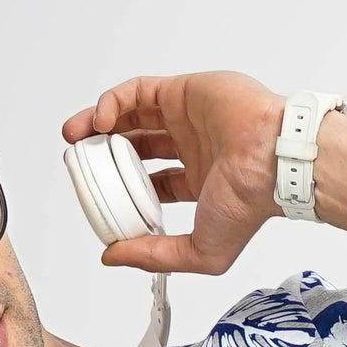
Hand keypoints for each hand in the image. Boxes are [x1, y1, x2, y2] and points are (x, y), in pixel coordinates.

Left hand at [61, 71, 284, 275]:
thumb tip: (112, 256)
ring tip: (75, 135)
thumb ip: (154, 255)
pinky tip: (100, 120)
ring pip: (133, 115)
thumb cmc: (249, 204)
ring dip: (100, 123)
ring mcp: (187, 118)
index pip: (153, 183)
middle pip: (137, 145)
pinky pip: (138, 90)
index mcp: (201, 181)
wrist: (271, 160)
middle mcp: (193, 147)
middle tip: (80, 161)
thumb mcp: (197, 252)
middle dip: (105, 153)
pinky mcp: (182, 91)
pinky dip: (114, 101)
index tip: (100, 196)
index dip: (123, 189)